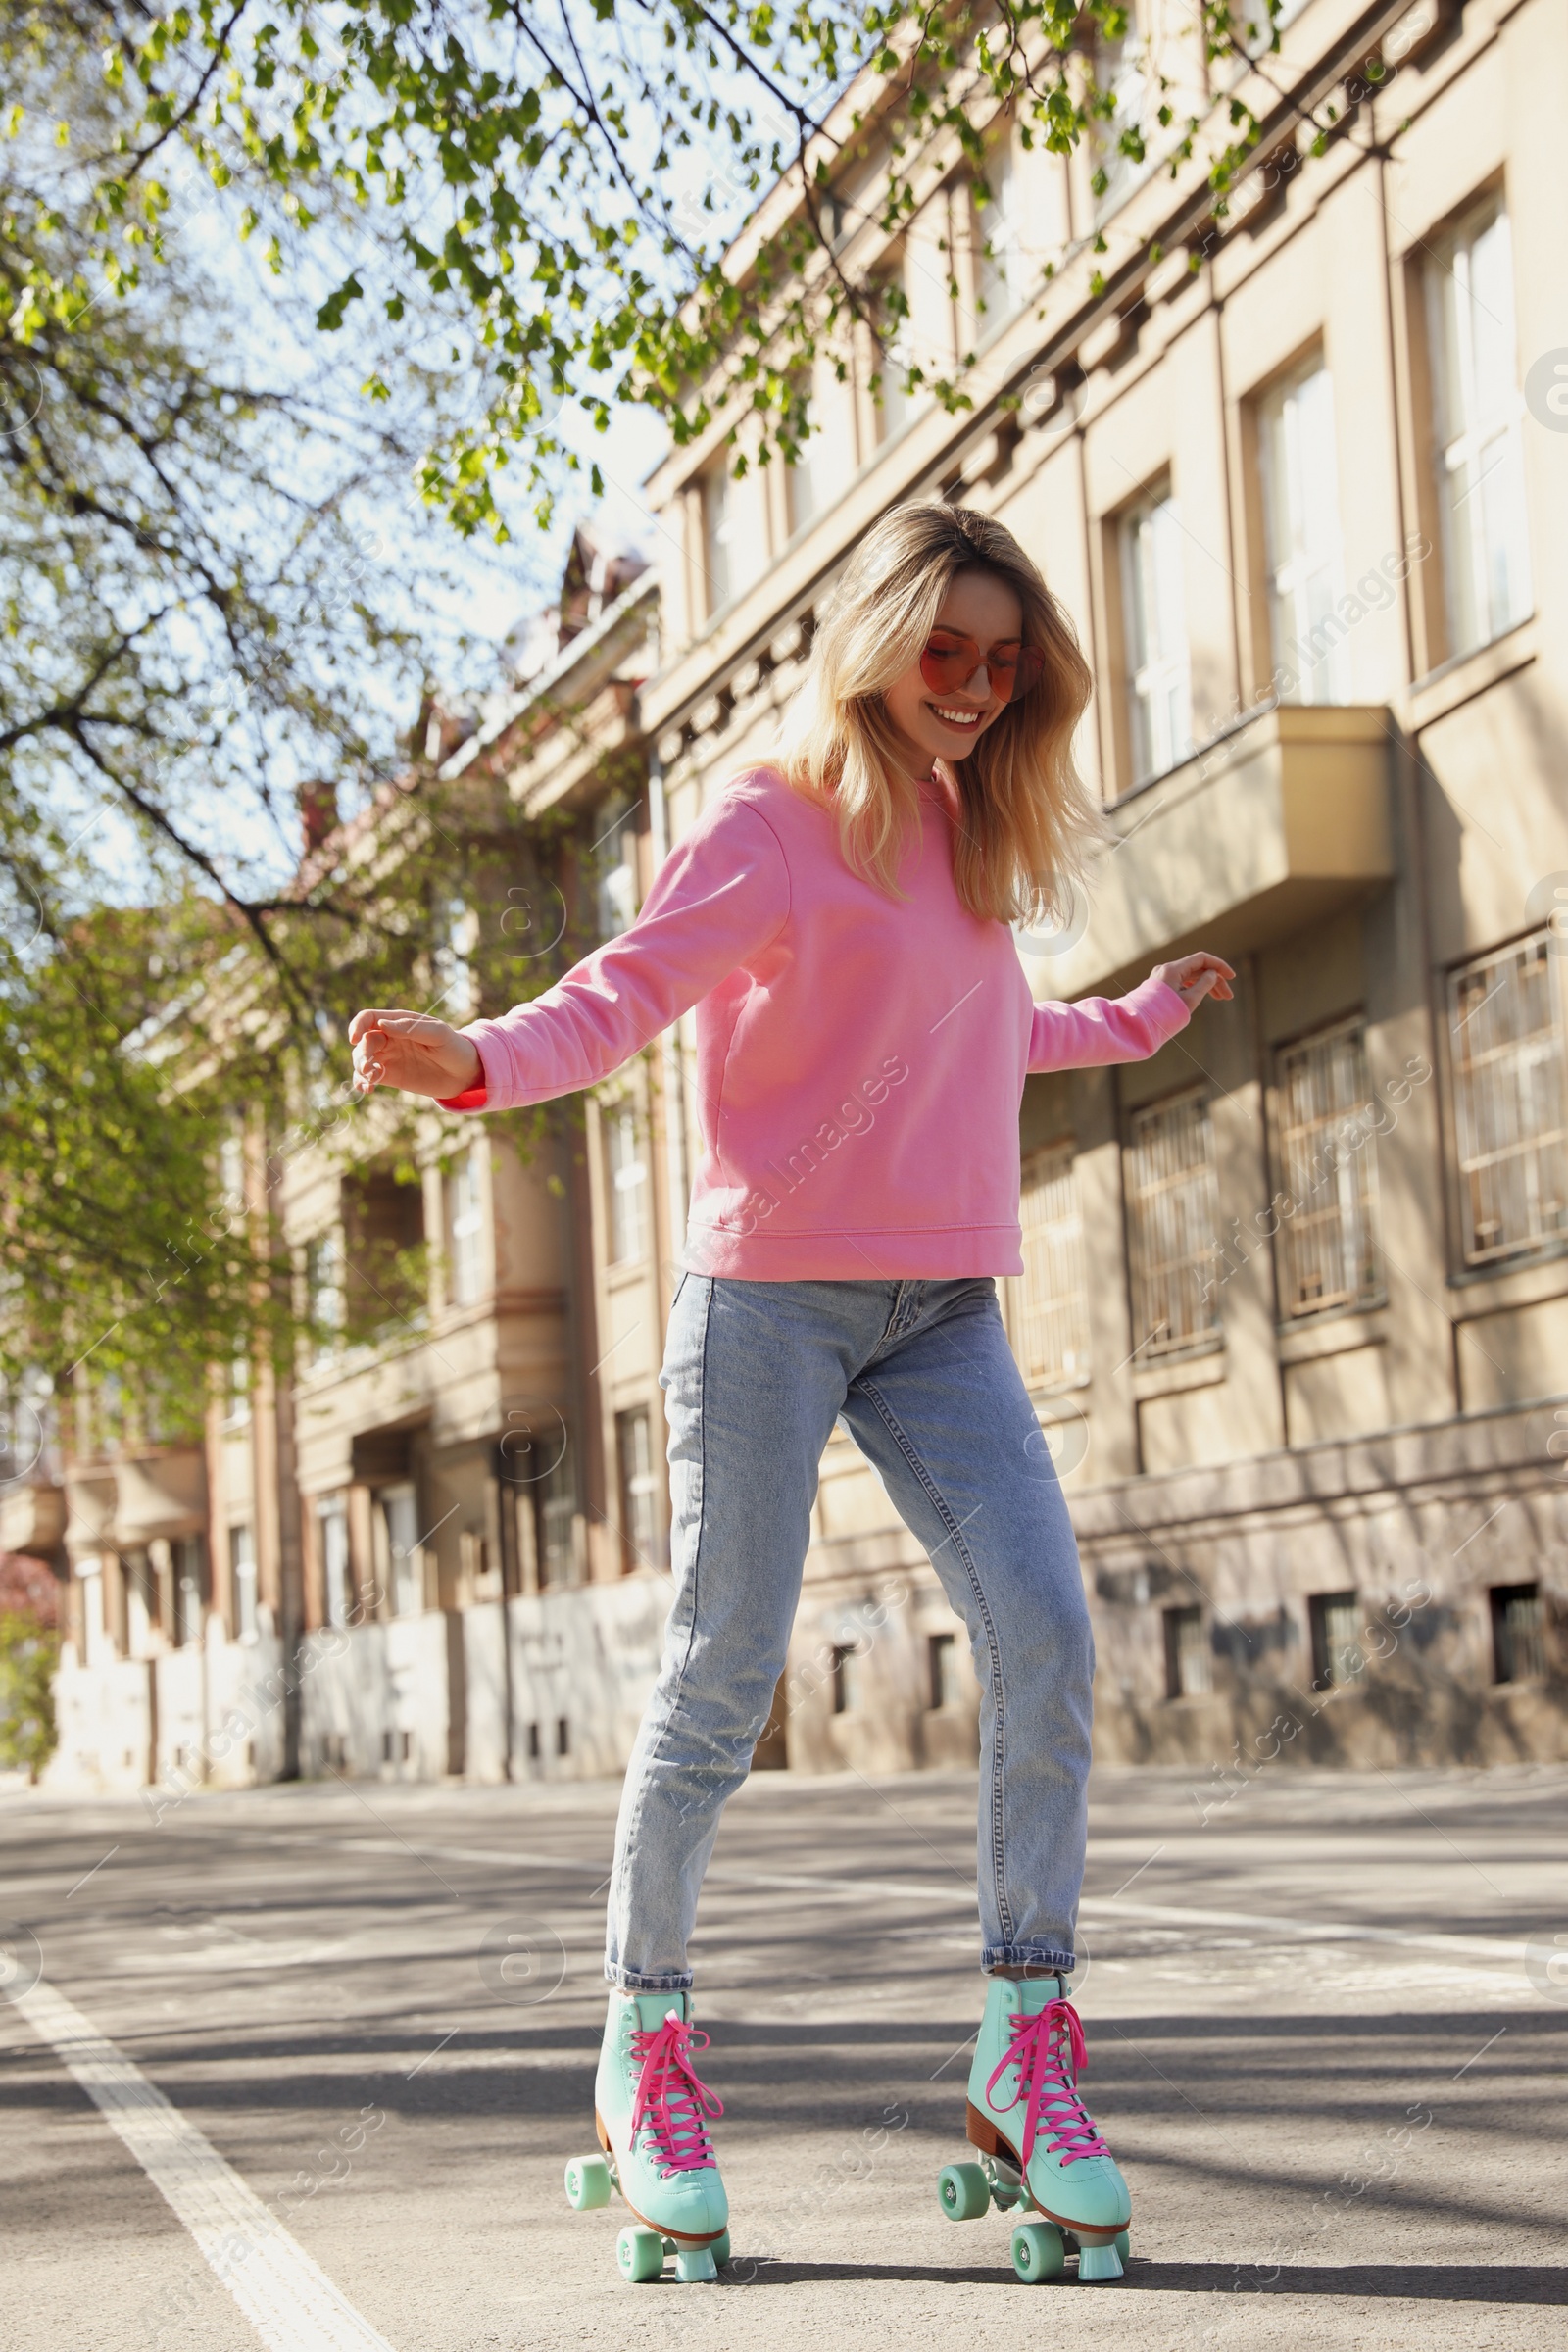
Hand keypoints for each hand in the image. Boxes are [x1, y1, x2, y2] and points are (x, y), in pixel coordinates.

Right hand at [347, 1009, 482, 1098]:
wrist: (465, 1073)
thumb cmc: (455, 1047)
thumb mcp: (438, 1034)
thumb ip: (411, 1029)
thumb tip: (382, 1025)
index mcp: (400, 1022)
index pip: (369, 1018)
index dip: (357, 1025)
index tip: (355, 1039)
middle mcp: (390, 1038)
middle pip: (363, 1041)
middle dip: (361, 1053)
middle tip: (370, 1067)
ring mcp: (389, 1057)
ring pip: (361, 1059)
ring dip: (360, 1068)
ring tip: (372, 1079)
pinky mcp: (390, 1076)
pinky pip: (367, 1077)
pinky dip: (361, 1082)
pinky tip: (367, 1089)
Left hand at [1153, 952, 1235, 1009]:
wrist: (1139, 1027)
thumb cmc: (1164, 1015)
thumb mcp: (1190, 1000)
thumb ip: (1204, 984)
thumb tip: (1213, 973)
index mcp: (1172, 969)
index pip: (1202, 959)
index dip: (1219, 966)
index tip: (1232, 977)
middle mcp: (1166, 969)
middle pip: (1198, 969)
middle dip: (1215, 980)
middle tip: (1228, 996)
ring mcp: (1163, 977)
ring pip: (1191, 976)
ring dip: (1207, 984)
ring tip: (1220, 998)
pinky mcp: (1161, 986)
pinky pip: (1182, 982)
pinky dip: (1195, 987)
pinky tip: (1204, 995)